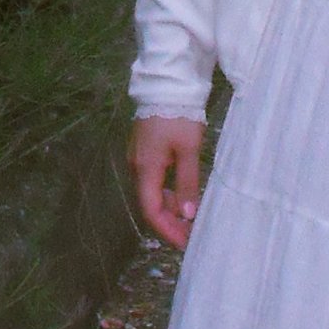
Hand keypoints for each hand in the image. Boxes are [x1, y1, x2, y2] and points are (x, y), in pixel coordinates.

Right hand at [130, 114, 204, 250]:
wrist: (167, 85)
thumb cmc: (179, 116)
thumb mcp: (188, 150)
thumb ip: (187, 183)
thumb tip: (188, 214)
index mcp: (145, 169)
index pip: (151, 211)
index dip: (167, 230)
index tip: (185, 243)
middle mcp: (136, 167)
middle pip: (149, 204)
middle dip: (170, 222)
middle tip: (192, 234)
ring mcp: (138, 158)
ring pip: (151, 193)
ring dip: (170, 207)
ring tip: (191, 217)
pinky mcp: (143, 151)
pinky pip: (152, 181)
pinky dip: (166, 193)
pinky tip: (182, 195)